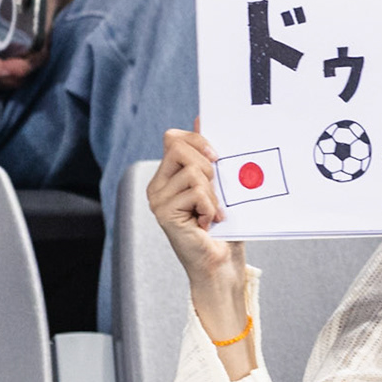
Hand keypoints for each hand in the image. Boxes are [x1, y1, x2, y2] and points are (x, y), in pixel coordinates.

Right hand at [148, 122, 245, 283]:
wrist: (222, 264)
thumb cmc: (224, 229)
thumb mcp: (221, 186)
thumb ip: (208, 156)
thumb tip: (201, 117)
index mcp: (168, 176)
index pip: (174, 138)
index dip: (198, 140)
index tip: (217, 157)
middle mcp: (157, 186)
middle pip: (178, 146)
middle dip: (207, 165)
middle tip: (216, 191)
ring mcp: (158, 200)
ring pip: (192, 172)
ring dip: (213, 194)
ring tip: (214, 214)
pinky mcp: (164, 213)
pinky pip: (195, 191)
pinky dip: (210, 206)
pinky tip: (209, 223)